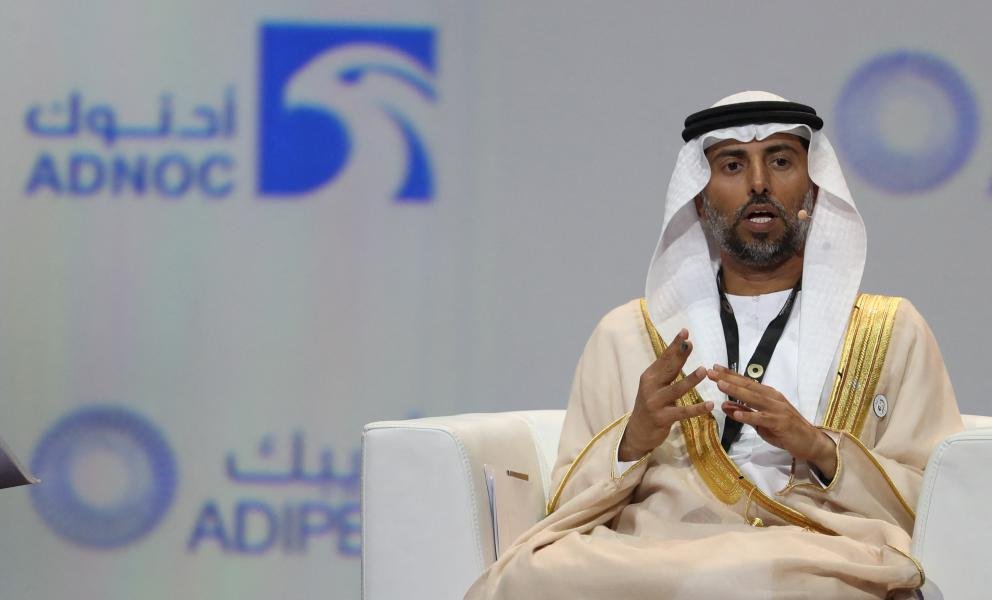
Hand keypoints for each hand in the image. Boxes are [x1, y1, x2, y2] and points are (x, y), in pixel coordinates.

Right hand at [618, 329, 712, 460]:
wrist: (638, 432)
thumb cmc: (650, 406)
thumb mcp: (654, 387)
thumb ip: (665, 373)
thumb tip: (679, 352)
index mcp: (649, 376)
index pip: (663, 358)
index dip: (674, 345)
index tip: (685, 332)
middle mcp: (650, 387)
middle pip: (668, 369)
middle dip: (680, 356)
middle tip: (690, 344)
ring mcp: (655, 403)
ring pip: (675, 389)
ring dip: (690, 380)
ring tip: (703, 370)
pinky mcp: (662, 418)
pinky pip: (682, 412)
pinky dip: (696, 409)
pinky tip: (709, 404)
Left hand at [707, 365, 836, 477]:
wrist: (810, 442)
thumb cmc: (784, 430)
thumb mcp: (760, 421)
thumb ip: (744, 412)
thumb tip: (724, 405)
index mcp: (769, 395)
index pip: (747, 382)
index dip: (731, 374)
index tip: (715, 367)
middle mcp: (773, 398)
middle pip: (748, 386)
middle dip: (729, 378)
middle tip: (711, 372)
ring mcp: (778, 409)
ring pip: (754, 398)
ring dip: (737, 391)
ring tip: (721, 385)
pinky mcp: (780, 422)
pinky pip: (762, 418)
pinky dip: (749, 415)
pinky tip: (736, 414)